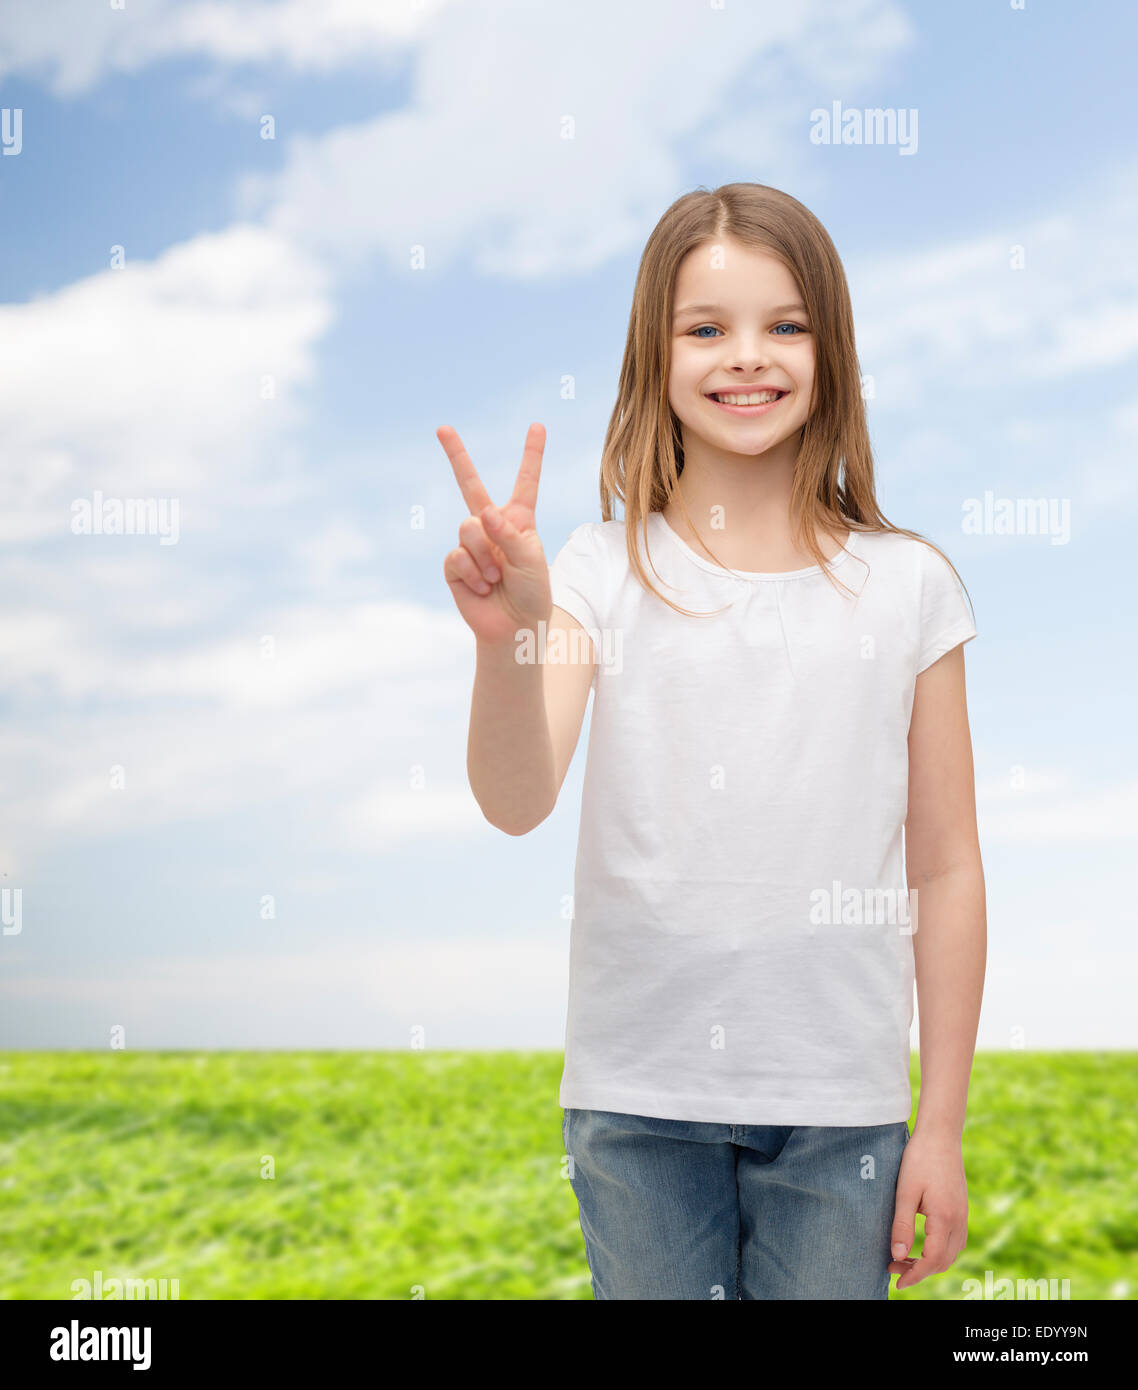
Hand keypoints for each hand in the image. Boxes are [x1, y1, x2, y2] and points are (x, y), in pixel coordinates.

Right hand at [438, 422, 551, 644]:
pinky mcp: (454, 565)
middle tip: (443, 428)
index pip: (526, 482)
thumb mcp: (531, 561)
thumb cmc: (531, 594)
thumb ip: (510, 534)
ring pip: (467, 529)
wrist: (513, 629)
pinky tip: (482, 588)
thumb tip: (483, 513)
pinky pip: (456, 556)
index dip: (532, 454)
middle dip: (456, 456)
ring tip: (496, 579)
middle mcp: (493, 527)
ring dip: (484, 557)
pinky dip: (472, 574)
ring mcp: (471, 545)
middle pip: (470, 485)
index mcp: (519, 521)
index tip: (538, 425)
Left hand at [888, 1130, 968, 1290]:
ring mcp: (963, 1215)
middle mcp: (959, 1221)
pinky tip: (921, 1244)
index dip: (915, 1275)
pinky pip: (954, 1241)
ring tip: (904, 1258)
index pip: (932, 1260)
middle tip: (893, 1268)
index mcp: (945, 1219)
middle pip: (944, 1261)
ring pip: (951, 1253)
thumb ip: (902, 1226)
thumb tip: (897, 1256)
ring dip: (930, 1262)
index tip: (897, 1281)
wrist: (941, 1135)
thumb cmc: (919, 1159)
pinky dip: (939, 1251)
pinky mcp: (962, 1209)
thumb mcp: (905, 1192)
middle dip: (920, 1271)